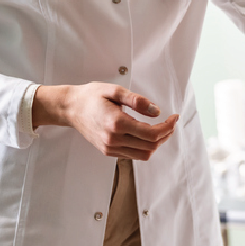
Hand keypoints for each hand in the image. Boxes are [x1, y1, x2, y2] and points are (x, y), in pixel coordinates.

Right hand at [34, 83, 178, 159]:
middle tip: (170, 122)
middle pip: (151, 146)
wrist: (70, 108)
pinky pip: (133, 154)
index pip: (152, 134)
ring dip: (157, 143)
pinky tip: (146, 134)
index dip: (168, 127)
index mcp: (117, 124)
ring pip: (143, 154)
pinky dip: (144, 146)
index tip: (174, 117)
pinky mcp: (108, 151)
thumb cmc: (91, 97)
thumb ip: (137, 101)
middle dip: (165, 135)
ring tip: (161, 129)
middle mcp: (113, 140)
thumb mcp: (115, 90)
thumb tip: (156, 111)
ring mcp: (110, 148)